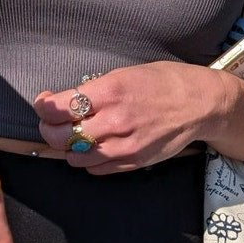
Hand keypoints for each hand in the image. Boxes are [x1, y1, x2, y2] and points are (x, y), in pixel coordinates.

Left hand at [32, 61, 209, 174]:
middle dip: (48, 129)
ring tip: (74, 134)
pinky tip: (94, 146)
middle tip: (52, 121)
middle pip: (60, 136)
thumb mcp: (125, 73)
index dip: (43, 106)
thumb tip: (66, 101)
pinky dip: (87, 160)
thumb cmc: (165, 82)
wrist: (201, 104)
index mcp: (110, 91)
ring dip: (67, 147)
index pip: (58, 108)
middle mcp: (114, 121)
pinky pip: (95, 169)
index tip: (44, 102)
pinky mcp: (133, 162)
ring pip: (75, 157)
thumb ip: (95, 90)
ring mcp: (124, 146)